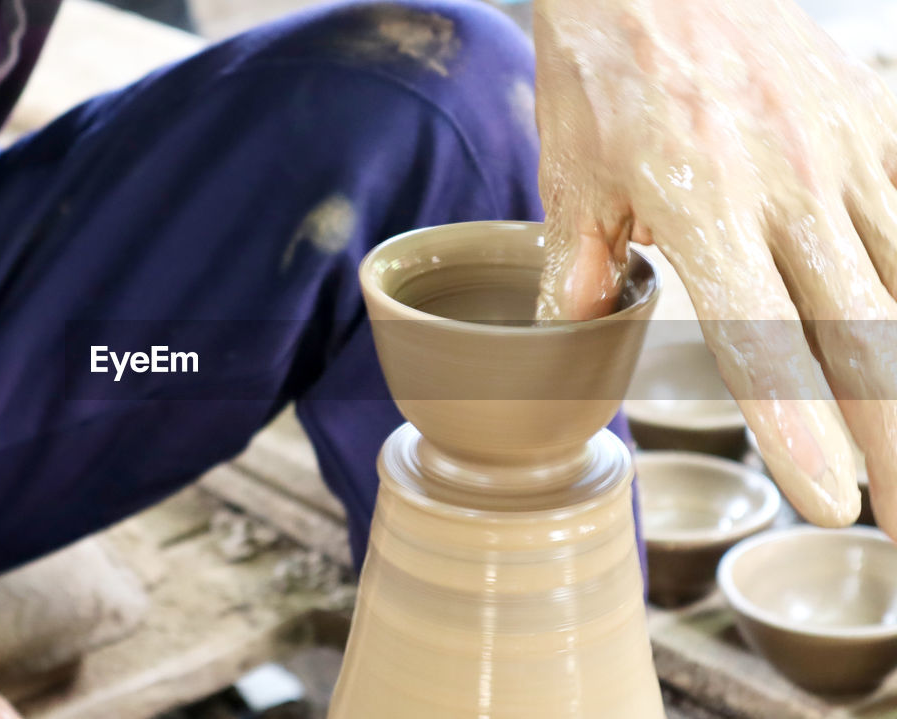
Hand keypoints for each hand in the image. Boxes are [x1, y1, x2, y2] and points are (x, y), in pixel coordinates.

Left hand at [534, 0, 896, 530]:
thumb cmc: (604, 62)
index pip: (764, 341)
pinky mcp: (875, 122)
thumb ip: (585, 266)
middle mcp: (789, 182)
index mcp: (702, 202)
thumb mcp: (571, 171)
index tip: (830, 501)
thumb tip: (576, 343)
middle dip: (891, 440)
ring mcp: (844, 149)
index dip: (799, 430)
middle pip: (863, 335)